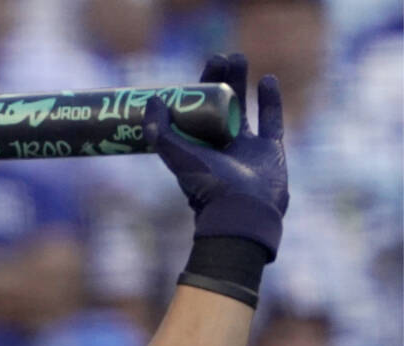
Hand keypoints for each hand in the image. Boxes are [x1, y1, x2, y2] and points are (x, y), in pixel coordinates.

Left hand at [145, 53, 287, 259]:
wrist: (243, 211)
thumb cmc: (208, 186)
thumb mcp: (178, 157)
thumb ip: (160, 132)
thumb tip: (151, 101)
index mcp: (197, 150)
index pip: (196, 113)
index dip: (198, 90)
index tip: (200, 67)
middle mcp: (220, 148)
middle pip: (220, 107)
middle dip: (220, 81)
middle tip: (221, 56)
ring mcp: (246, 148)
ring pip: (243, 109)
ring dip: (241, 83)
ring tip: (239, 58)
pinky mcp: (270, 150)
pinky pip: (271, 119)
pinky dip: (270, 99)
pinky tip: (267, 78)